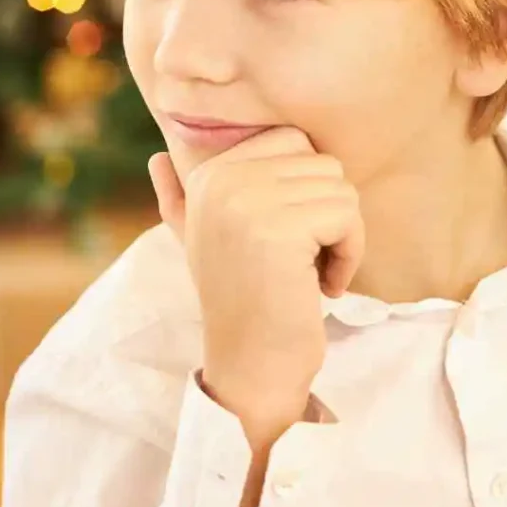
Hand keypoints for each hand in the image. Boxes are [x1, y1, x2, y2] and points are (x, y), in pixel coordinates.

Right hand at [149, 127, 364, 438]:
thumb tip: (156, 158)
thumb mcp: (200, 241)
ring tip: (313, 273)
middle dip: (331, 213)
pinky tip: (324, 286)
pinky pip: (347, 217)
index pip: (293, 140)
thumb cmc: (238, 300)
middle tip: (307, 259)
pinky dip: (350, 254)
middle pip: (323, 163)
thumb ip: (179, 198)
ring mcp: (247, 202)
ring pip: (341, 189)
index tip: (292, 236)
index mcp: (208, 173)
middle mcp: (221, 179)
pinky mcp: (279, 230)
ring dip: (343, 237)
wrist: (249, 366)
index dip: (308, 188)